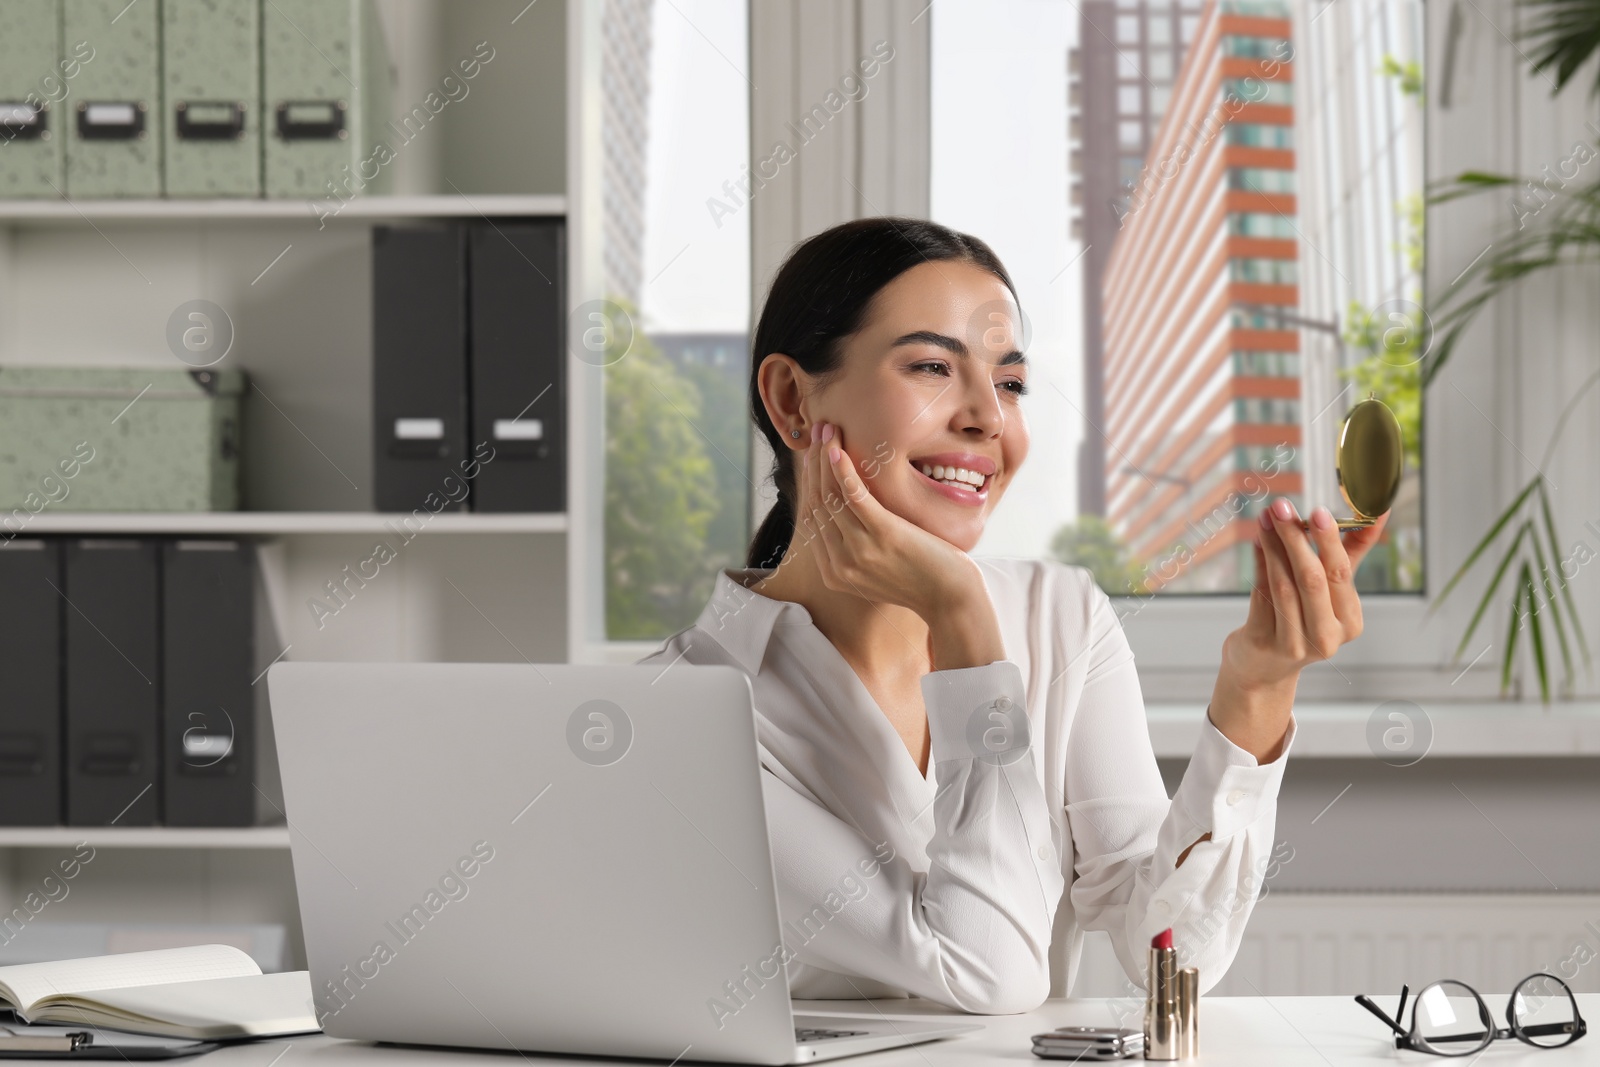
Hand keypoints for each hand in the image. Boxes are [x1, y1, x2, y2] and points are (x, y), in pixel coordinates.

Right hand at [797, 422, 1003, 668]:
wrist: (952, 600)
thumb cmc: (923, 580)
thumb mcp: (880, 570)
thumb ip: (858, 550)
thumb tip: (850, 515)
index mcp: (835, 573)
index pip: (812, 519)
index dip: (810, 483)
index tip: (813, 456)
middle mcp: (841, 563)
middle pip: (817, 504)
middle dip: (813, 464)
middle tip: (816, 433)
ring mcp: (860, 551)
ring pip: (830, 496)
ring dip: (825, 457)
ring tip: (827, 430)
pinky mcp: (883, 534)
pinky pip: (853, 496)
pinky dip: (842, 470)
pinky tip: (836, 449)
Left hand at [1231, 499, 1388, 685]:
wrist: (1264, 667)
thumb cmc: (1303, 618)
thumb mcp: (1332, 590)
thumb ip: (1352, 552)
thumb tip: (1380, 511)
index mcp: (1350, 622)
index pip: (1340, 575)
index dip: (1329, 541)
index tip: (1318, 510)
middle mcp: (1326, 637)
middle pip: (1312, 579)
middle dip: (1296, 538)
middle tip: (1282, 506)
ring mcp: (1294, 643)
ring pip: (1284, 584)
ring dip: (1273, 546)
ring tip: (1266, 517)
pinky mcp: (1263, 642)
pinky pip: (1262, 594)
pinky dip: (1259, 564)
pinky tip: (1258, 541)